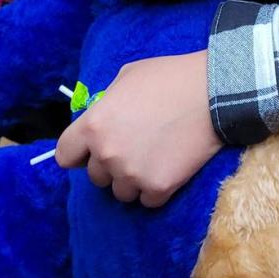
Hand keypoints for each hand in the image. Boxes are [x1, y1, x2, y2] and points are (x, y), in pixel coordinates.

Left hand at [54, 50, 221, 206]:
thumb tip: (100, 120)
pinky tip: (169, 164)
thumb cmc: (169, 77)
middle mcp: (107, 154)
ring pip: (120, 192)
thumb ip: (106, 103)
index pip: (65, 155)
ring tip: (155, 154)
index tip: (91, 150)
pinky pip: (147, 200)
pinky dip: (156, 187)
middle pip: (95, 176)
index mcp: (94, 125)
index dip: (78, 152)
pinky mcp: (158, 187)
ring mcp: (132, 174)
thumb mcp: (127, 77)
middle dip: (111, 164)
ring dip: (133, 179)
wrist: (213, 92)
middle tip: (136, 145)